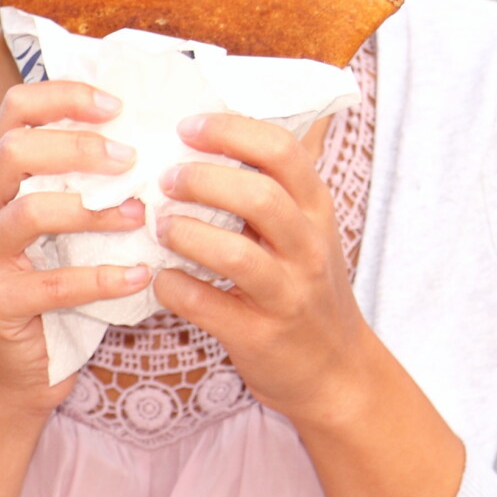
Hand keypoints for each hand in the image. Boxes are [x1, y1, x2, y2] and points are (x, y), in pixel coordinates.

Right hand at [0, 79, 153, 413]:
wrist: (26, 369)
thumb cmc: (61, 281)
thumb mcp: (72, 221)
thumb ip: (91, 178)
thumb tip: (156, 130)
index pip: (13, 110)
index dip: (64, 96)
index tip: (118, 106)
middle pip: (13, 151)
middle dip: (79, 146)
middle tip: (132, 158)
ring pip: (29, 213)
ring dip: (95, 209)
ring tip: (140, 214)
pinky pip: (53, 284)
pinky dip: (103, 277)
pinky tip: (140, 275)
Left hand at [154, 112, 375, 426]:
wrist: (336, 370)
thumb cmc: (306, 287)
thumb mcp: (306, 228)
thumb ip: (274, 184)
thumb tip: (219, 126)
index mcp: (316, 208)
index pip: (282, 150)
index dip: (230, 131)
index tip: (187, 127)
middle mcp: (307, 246)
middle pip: (259, 196)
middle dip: (202, 179)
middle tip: (165, 179)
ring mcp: (287, 294)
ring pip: (236, 254)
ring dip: (187, 234)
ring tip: (160, 227)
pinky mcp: (260, 336)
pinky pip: (208, 306)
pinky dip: (175, 288)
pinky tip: (161, 278)